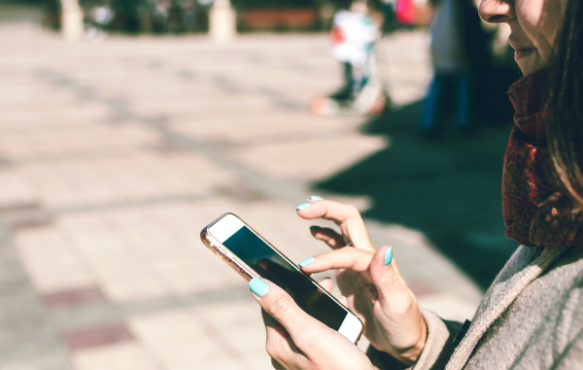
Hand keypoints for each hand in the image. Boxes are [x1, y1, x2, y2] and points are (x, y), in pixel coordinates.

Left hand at [249, 277, 373, 369]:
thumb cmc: (340, 367)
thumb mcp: (309, 332)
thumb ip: (283, 308)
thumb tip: (256, 284)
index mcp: (277, 344)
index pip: (269, 305)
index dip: (281, 284)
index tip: (295, 270)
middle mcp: (284, 354)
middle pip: (287, 313)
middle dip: (304, 295)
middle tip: (325, 283)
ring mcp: (299, 361)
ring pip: (303, 324)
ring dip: (318, 308)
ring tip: (335, 297)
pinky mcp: (316, 363)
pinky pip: (316, 336)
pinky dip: (327, 324)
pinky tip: (342, 320)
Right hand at [296, 198, 426, 364]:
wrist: (404, 340)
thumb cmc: (402, 325)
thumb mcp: (397, 304)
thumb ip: (387, 278)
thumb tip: (384, 248)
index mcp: (377, 265)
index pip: (348, 252)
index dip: (326, 258)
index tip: (305, 268)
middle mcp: (368, 258)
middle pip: (348, 220)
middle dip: (325, 209)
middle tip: (302, 209)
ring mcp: (359, 263)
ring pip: (341, 229)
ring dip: (324, 216)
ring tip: (303, 212)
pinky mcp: (351, 273)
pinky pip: (337, 246)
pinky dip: (324, 235)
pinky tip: (313, 231)